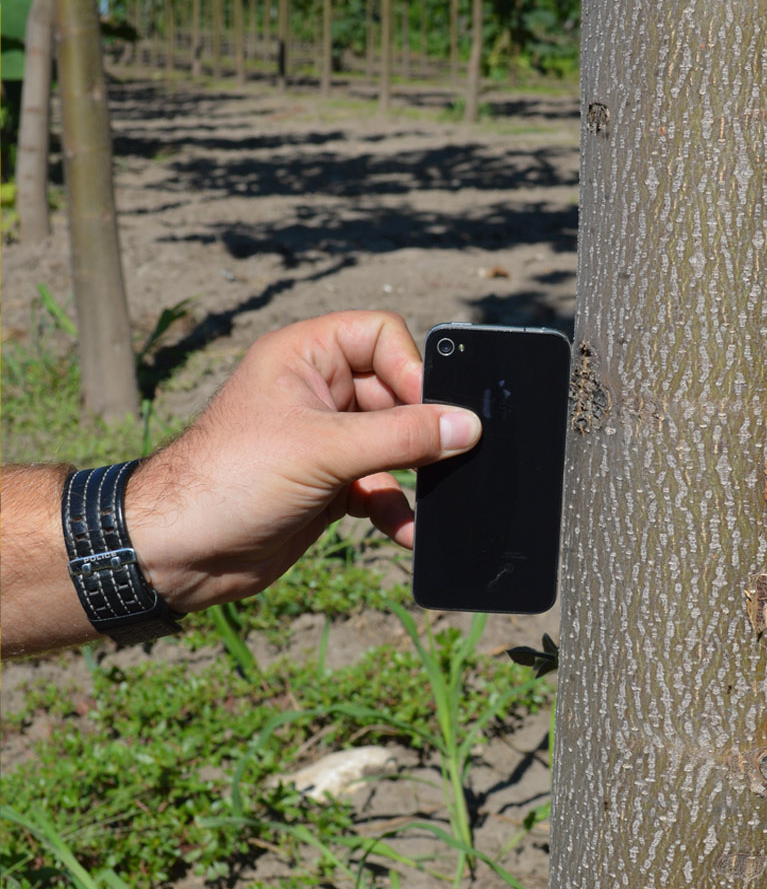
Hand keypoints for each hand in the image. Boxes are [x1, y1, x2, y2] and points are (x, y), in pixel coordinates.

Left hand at [127, 310, 481, 614]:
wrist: (176, 552)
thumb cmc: (229, 480)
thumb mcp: (325, 450)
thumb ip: (402, 436)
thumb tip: (467, 426)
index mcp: (304, 356)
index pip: (381, 336)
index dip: (412, 370)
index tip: (432, 412)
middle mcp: (315, 391)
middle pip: (396, 392)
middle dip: (421, 429)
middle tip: (444, 459)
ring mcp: (322, 440)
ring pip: (393, 444)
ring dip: (413, 474)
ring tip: (434, 498)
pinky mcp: (327, 485)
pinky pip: (380, 487)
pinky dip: (395, 507)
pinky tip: (406, 531)